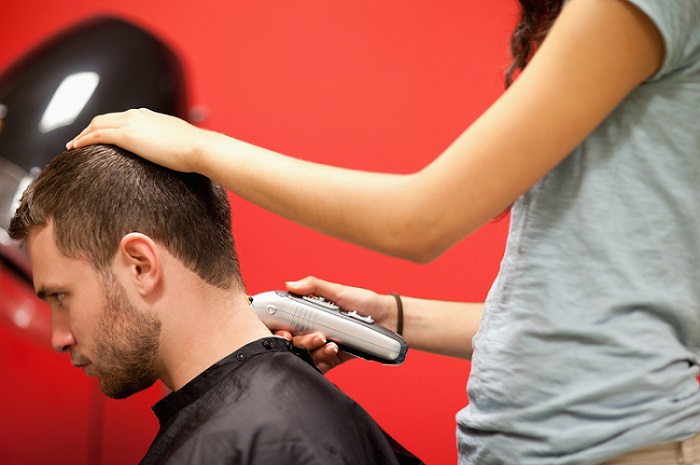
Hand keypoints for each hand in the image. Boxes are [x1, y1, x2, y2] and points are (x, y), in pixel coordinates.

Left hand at [67, 108, 208, 172]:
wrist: (198, 148)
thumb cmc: (195, 149)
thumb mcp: (180, 141)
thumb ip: (170, 142)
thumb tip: (174, 153)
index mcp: (149, 115)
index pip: (121, 117)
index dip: (107, 126)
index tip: (99, 135)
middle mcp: (137, 115)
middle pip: (104, 118)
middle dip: (89, 129)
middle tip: (79, 140)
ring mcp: (130, 124)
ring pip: (97, 124)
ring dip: (82, 134)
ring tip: (73, 145)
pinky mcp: (127, 136)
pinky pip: (97, 136)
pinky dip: (83, 139)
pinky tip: (74, 147)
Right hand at [274, 276, 397, 372]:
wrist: (388, 320)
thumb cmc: (364, 303)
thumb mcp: (339, 291)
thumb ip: (315, 286)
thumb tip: (291, 284)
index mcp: (308, 313)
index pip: (285, 323)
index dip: (278, 329)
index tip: (284, 332)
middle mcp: (311, 329)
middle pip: (293, 341)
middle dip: (300, 341)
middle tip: (316, 335)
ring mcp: (321, 345)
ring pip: (305, 355)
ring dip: (315, 350)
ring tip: (330, 343)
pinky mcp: (332, 358)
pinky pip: (320, 365)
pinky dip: (323, 360)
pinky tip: (334, 350)